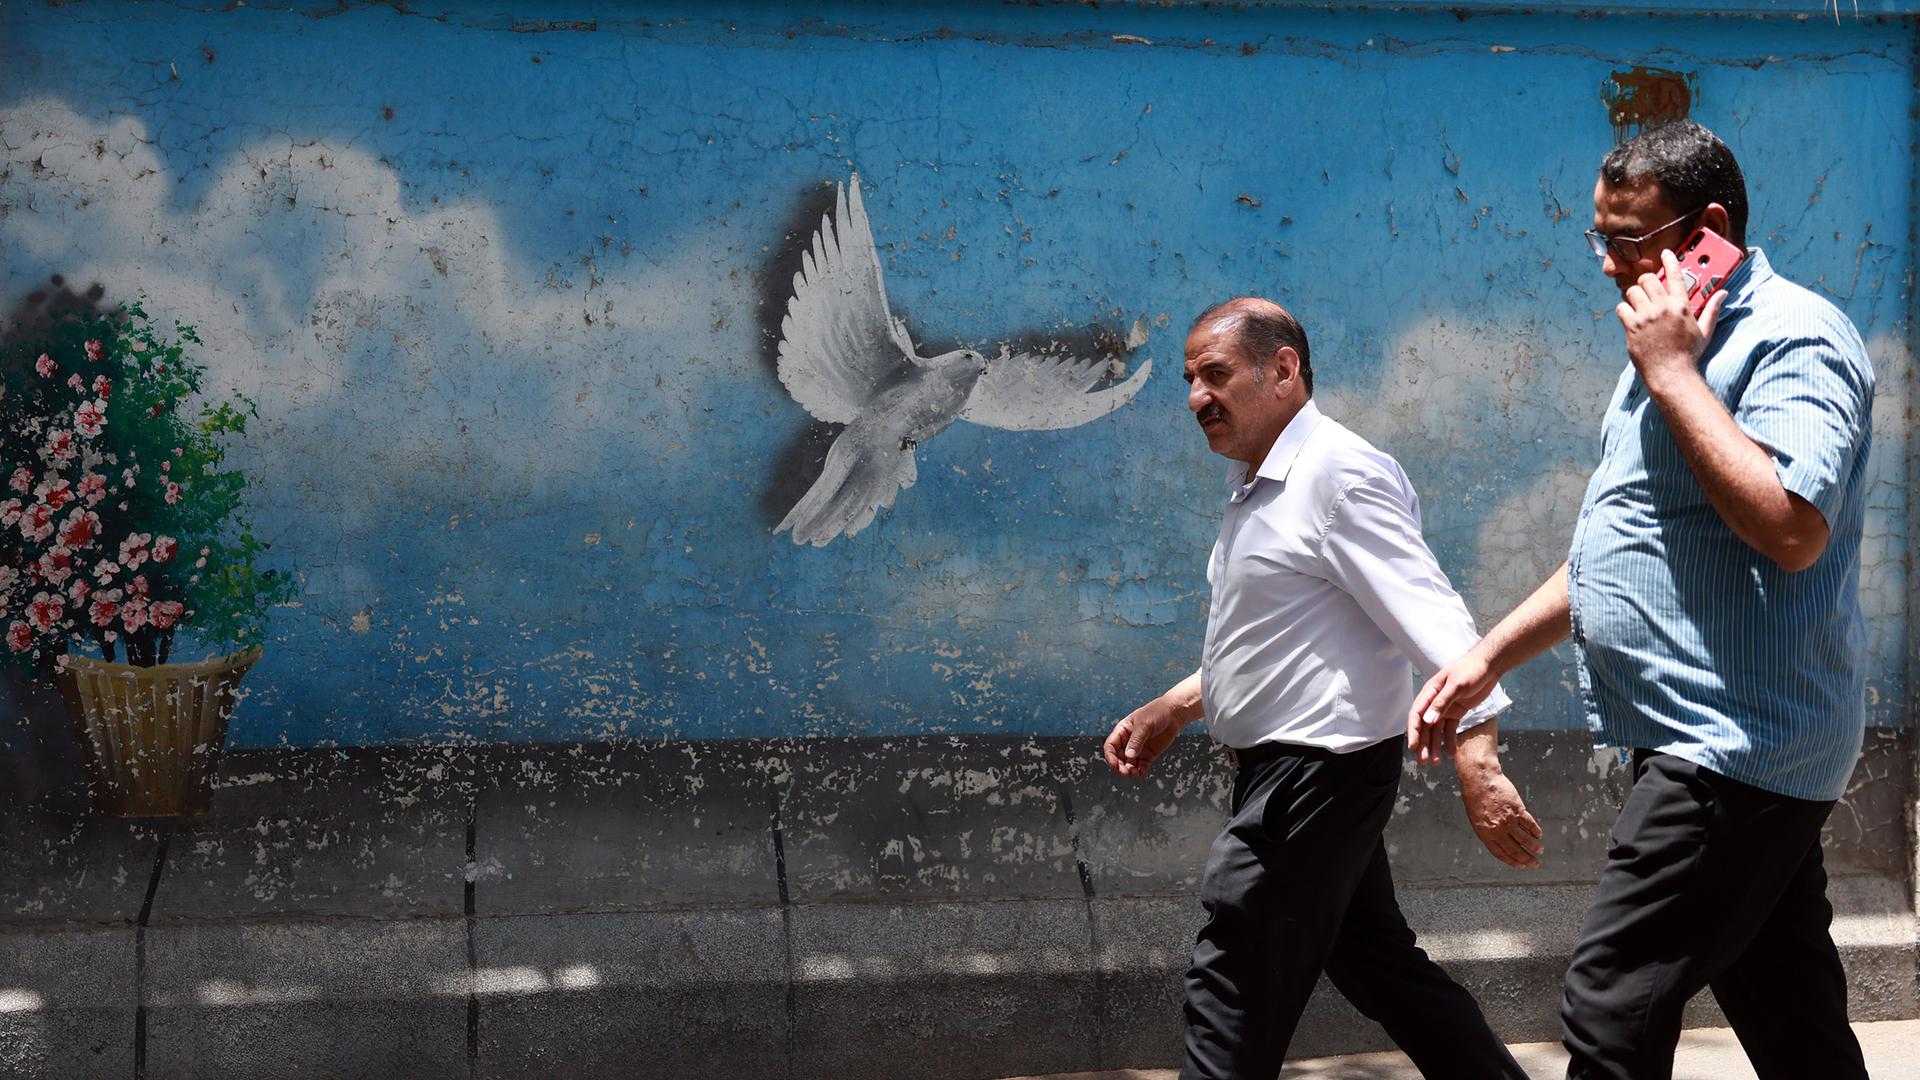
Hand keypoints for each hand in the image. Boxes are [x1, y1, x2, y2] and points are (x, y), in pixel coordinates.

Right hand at [1102, 697, 1185, 778]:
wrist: (1174, 714)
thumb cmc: (1156, 713)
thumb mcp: (1145, 725)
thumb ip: (1136, 741)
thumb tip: (1128, 756)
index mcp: (1122, 731)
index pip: (1110, 746)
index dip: (1110, 757)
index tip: (1115, 765)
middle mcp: (1127, 742)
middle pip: (1117, 758)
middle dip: (1119, 767)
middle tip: (1126, 773)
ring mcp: (1137, 749)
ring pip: (1128, 764)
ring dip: (1129, 771)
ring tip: (1136, 773)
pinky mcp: (1148, 755)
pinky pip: (1141, 766)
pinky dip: (1140, 772)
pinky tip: (1143, 773)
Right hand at [1408, 647, 1496, 764]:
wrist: (1489, 665)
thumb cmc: (1471, 670)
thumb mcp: (1457, 685)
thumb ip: (1442, 702)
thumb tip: (1427, 721)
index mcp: (1430, 692)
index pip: (1416, 714)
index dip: (1413, 731)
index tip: (1413, 747)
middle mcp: (1435, 702)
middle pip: (1425, 726)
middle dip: (1423, 744)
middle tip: (1423, 761)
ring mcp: (1446, 708)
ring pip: (1436, 731)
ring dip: (1435, 746)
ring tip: (1435, 763)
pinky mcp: (1457, 712)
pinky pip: (1450, 730)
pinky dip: (1450, 742)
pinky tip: (1451, 754)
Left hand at [1459, 768, 1543, 868]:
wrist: (1480, 780)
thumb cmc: (1475, 798)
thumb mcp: (1476, 819)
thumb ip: (1489, 831)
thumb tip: (1503, 842)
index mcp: (1485, 834)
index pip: (1501, 854)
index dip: (1513, 861)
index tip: (1521, 866)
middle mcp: (1497, 830)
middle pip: (1515, 849)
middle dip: (1526, 859)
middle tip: (1535, 864)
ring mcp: (1508, 820)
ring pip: (1524, 839)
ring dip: (1534, 847)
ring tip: (1539, 850)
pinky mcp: (1517, 810)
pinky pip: (1529, 824)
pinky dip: (1535, 831)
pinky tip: (1538, 834)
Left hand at [1616, 248, 1727, 392]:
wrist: (1671, 374)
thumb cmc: (1689, 353)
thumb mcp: (1705, 330)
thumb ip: (1713, 309)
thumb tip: (1723, 293)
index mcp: (1681, 306)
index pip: (1675, 276)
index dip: (1669, 261)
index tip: (1665, 253)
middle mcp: (1662, 308)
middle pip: (1648, 280)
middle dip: (1647, 282)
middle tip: (1648, 290)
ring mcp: (1645, 317)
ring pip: (1632, 291)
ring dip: (1634, 295)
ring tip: (1639, 305)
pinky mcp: (1631, 327)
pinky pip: (1621, 308)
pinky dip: (1624, 310)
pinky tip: (1630, 317)